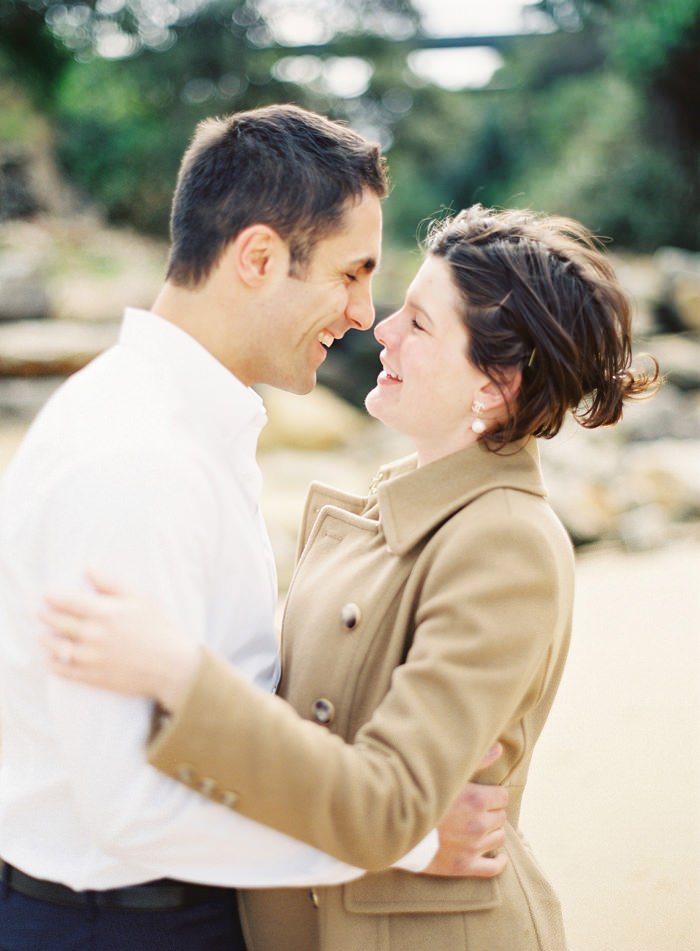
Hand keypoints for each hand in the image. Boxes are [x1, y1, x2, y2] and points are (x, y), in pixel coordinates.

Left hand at [40, 571, 198, 711]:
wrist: (173, 667)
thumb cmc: (160, 629)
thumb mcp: (140, 600)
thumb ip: (111, 585)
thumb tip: (89, 568)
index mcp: (105, 613)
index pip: (69, 602)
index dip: (54, 598)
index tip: (46, 596)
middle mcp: (94, 635)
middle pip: (60, 624)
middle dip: (47, 617)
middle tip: (40, 613)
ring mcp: (93, 658)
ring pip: (59, 648)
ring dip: (47, 640)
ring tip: (42, 636)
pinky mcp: (95, 677)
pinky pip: (67, 671)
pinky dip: (55, 665)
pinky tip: (50, 661)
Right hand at [422, 743, 508, 878]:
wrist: (396, 826)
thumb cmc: (420, 794)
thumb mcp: (447, 774)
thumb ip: (477, 761)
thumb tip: (499, 748)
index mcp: (476, 800)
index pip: (502, 796)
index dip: (493, 794)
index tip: (483, 794)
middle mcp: (478, 824)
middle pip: (501, 817)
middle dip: (491, 812)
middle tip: (478, 810)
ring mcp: (472, 847)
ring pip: (499, 838)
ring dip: (492, 832)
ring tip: (481, 828)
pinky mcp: (464, 866)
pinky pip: (493, 868)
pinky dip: (498, 861)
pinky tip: (496, 856)